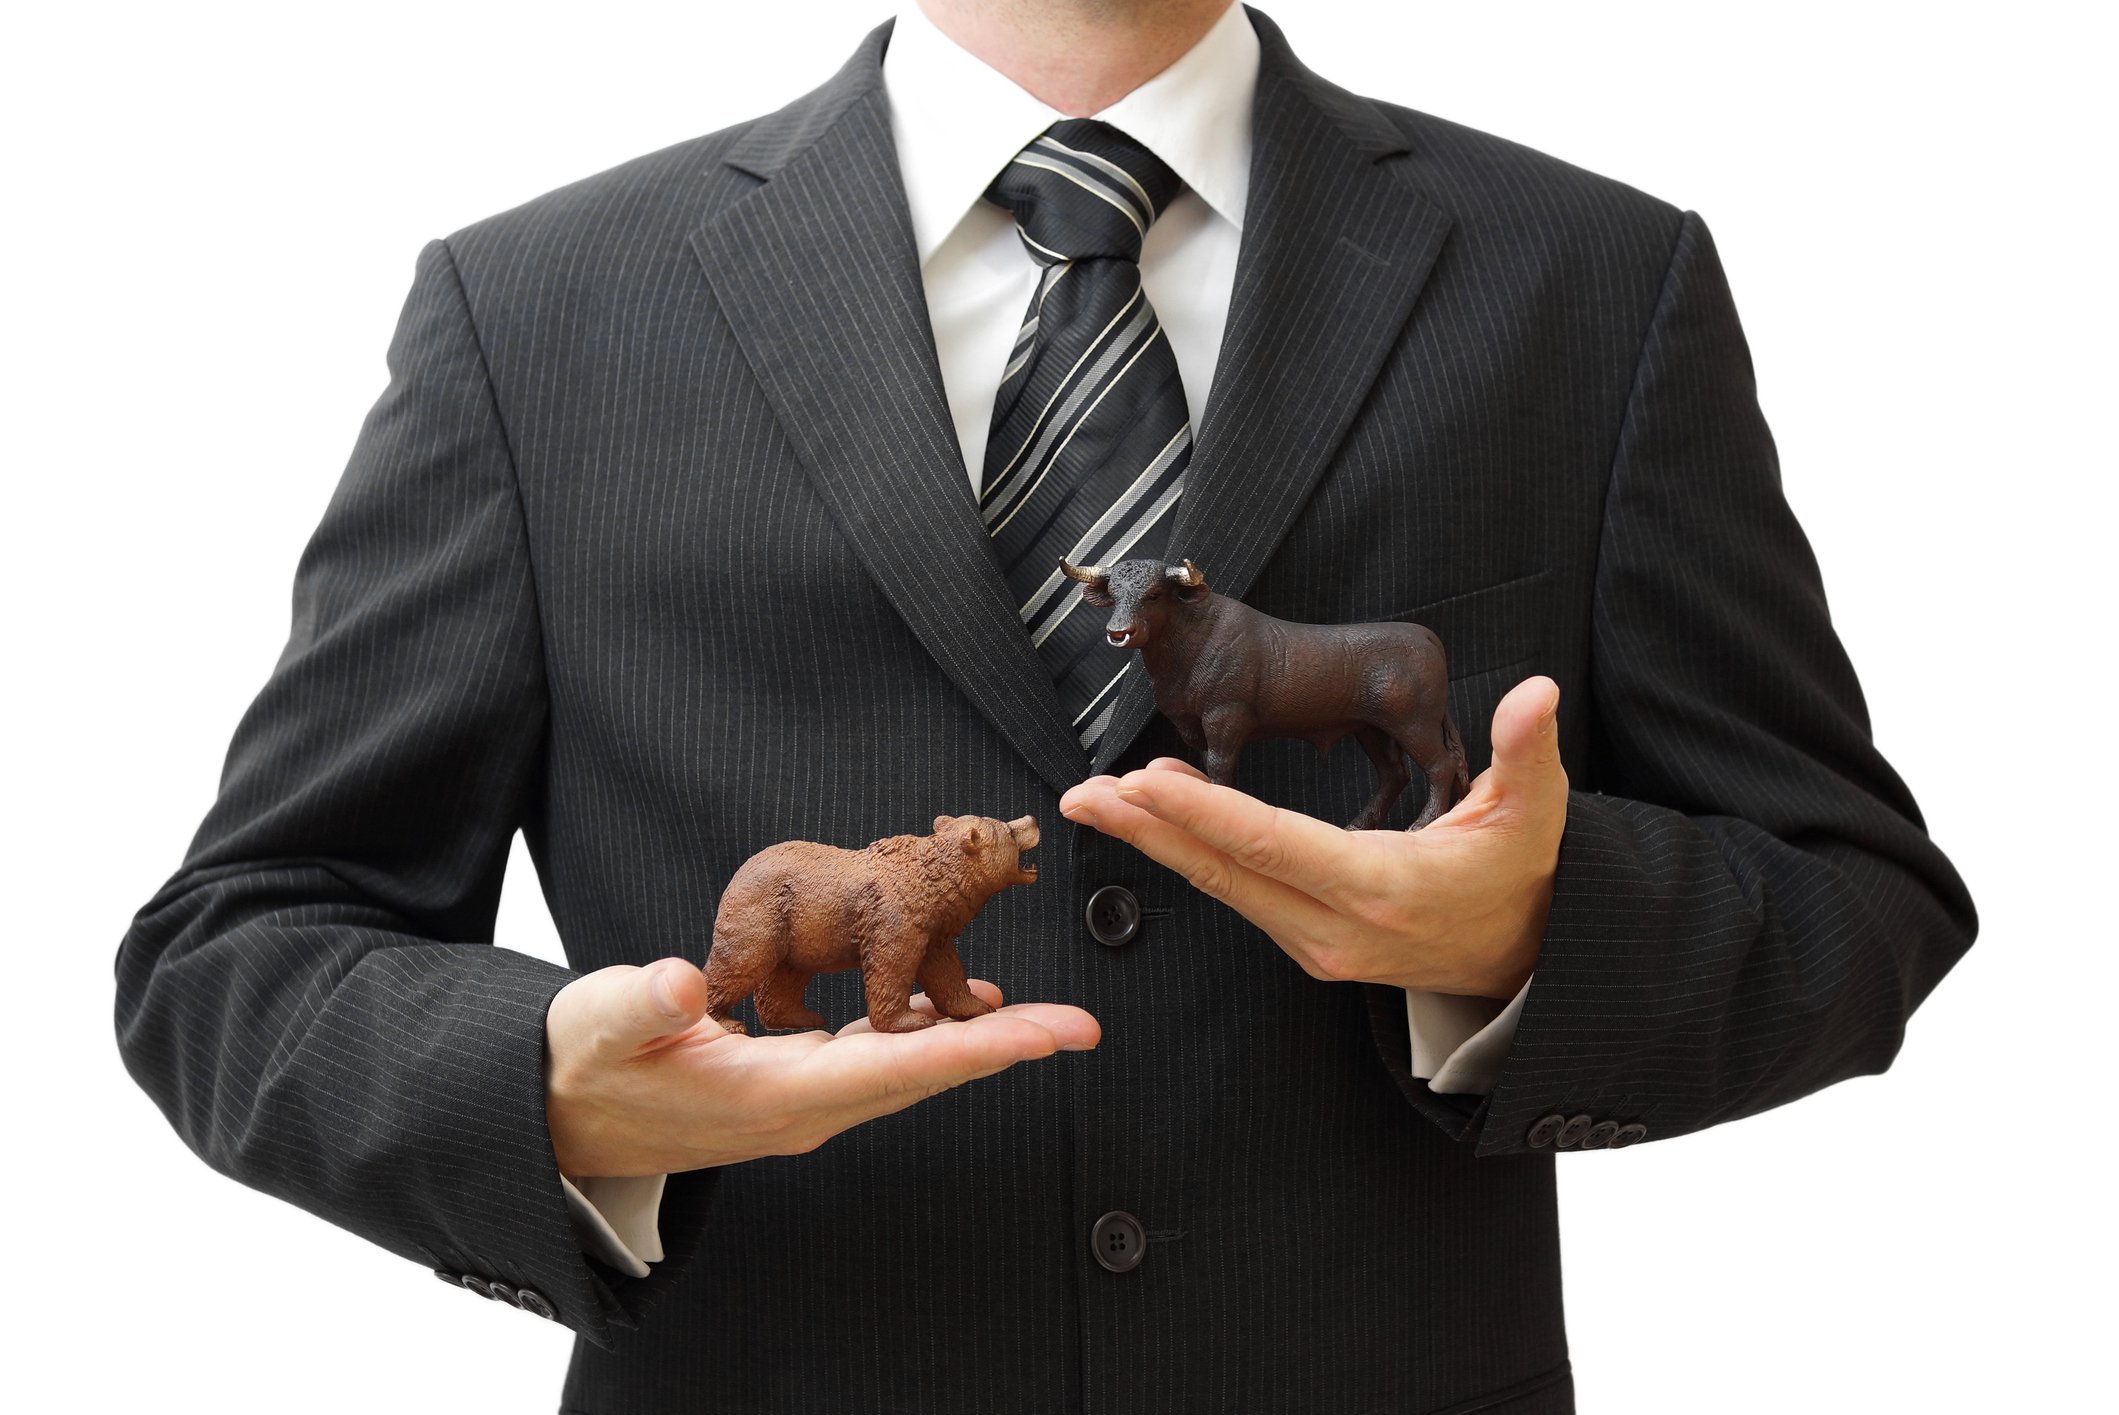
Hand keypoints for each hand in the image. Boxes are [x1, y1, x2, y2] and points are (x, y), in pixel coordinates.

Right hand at [545, 961, 1098, 1176]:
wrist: (558, 1116)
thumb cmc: (583, 1067)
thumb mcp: (599, 1028)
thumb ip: (643, 1004)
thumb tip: (684, 981)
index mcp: (768, 1098)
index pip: (891, 1071)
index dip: (972, 1051)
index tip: (1042, 1037)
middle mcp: (802, 1109)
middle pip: (923, 1076)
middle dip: (1003, 1049)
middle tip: (1078, 1025)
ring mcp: (802, 1102)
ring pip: (909, 1070)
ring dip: (975, 1043)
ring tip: (1044, 1016)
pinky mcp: (796, 1084)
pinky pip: (880, 1058)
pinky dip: (928, 1032)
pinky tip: (958, 1003)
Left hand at [1058, 676, 1567, 999]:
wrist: (1521, 963)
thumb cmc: (1521, 880)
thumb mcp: (1537, 816)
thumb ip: (1529, 751)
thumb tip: (1535, 693)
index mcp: (1384, 889)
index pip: (1275, 844)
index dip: (1206, 810)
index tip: (1146, 779)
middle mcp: (1336, 927)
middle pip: (1224, 872)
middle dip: (1147, 829)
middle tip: (1082, 796)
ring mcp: (1314, 943)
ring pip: (1219, 886)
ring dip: (1154, 841)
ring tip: (1097, 800)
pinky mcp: (1304, 943)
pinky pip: (1234, 894)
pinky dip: (1188, 854)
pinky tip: (1153, 820)